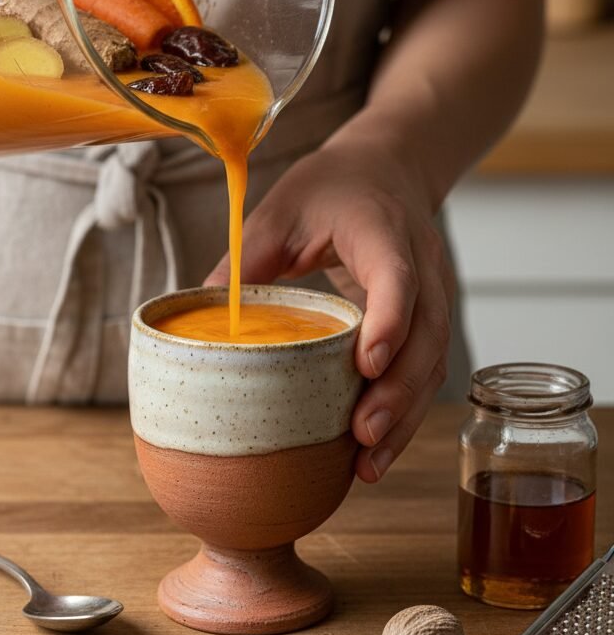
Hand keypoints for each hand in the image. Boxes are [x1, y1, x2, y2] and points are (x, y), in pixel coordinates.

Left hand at [205, 118, 453, 481]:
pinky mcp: (428, 321)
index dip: (387, 322)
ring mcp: (434, 295)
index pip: (397, 278)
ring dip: (404, 416)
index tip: (366, 366)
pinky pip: (425, 371)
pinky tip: (374, 451)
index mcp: (384, 231)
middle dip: (397, 392)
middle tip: (362, 436)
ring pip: (432, 362)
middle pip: (426, 335)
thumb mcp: (280, 210)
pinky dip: (404, 412)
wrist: (387, 168)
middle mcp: (422, 266)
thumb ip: (246, 258)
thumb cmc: (331, 188)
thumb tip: (200, 315)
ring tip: (368, 465)